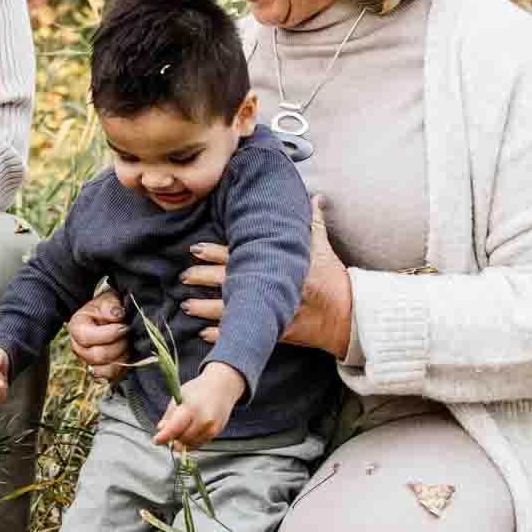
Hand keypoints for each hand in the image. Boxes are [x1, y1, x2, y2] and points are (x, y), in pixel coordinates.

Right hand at [66, 291, 129, 382]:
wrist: (112, 317)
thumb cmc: (108, 308)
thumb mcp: (107, 301)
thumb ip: (110, 306)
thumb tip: (117, 315)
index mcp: (76, 328)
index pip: (88, 338)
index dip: (110, 333)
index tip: (124, 325)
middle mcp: (78, 348)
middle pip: (98, 356)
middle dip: (119, 345)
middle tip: (129, 334)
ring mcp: (89, 362)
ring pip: (105, 371)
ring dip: (122, 358)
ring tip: (129, 344)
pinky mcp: (101, 372)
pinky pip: (112, 378)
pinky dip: (123, 368)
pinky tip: (128, 353)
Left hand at [152, 362, 245, 448]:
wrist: (221, 387)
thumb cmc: (198, 390)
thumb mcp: (179, 396)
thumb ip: (169, 414)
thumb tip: (161, 429)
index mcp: (191, 408)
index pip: (174, 428)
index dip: (164, 437)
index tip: (155, 440)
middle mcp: (203, 420)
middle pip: (182, 438)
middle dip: (173, 437)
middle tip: (169, 430)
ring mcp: (211, 428)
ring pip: (190, 443)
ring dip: (182, 441)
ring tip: (181, 427)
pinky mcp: (216, 432)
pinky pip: (199, 443)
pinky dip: (191, 441)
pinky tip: (189, 431)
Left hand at [180, 195, 353, 356]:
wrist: (349, 314)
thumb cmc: (332, 278)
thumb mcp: (321, 247)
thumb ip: (313, 222)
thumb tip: (315, 196)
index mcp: (276, 263)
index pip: (239, 254)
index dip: (215, 252)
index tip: (194, 249)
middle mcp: (270, 285)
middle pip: (229, 281)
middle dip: (203, 278)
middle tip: (182, 276)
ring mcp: (272, 310)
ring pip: (231, 310)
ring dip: (206, 309)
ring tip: (186, 306)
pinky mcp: (275, 331)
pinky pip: (245, 333)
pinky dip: (224, 335)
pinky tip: (205, 335)